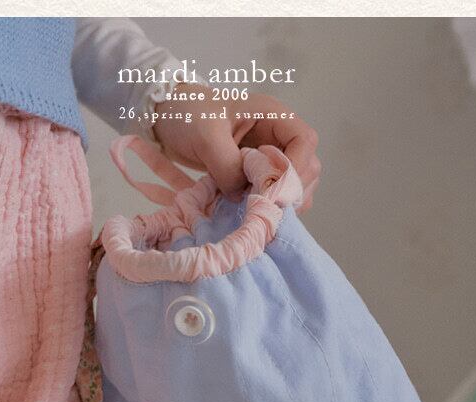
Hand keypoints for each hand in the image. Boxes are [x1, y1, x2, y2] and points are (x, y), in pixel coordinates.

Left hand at [152, 84, 319, 210]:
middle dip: (290, 190)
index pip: (305, 141)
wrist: (168, 118)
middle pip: (307, 168)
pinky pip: (274, 195)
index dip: (296, 167)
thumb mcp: (206, 136)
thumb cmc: (187, 115)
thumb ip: (227, 165)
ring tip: (256, 211)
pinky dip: (267, 207)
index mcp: (272, 116)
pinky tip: (249, 212)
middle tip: (264, 206)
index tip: (274, 188)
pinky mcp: (257, 176)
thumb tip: (243, 195)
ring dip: (280, 203)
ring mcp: (269, 158)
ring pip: (294, 186)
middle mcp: (277, 137)